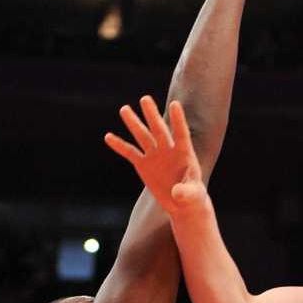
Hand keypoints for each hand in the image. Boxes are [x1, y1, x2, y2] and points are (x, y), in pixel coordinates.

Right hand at [105, 96, 207, 214]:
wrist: (183, 203)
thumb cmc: (193, 197)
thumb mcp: (193, 195)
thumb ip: (187, 192)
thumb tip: (177, 192)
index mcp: (185, 153)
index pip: (181, 133)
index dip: (178, 119)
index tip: (175, 103)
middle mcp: (169, 150)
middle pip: (159, 129)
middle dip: (152, 115)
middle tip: (145, 99)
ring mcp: (155, 155)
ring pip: (143, 136)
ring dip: (134, 123)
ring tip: (124, 109)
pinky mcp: (144, 165)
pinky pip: (130, 153)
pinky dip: (120, 145)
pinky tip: (108, 136)